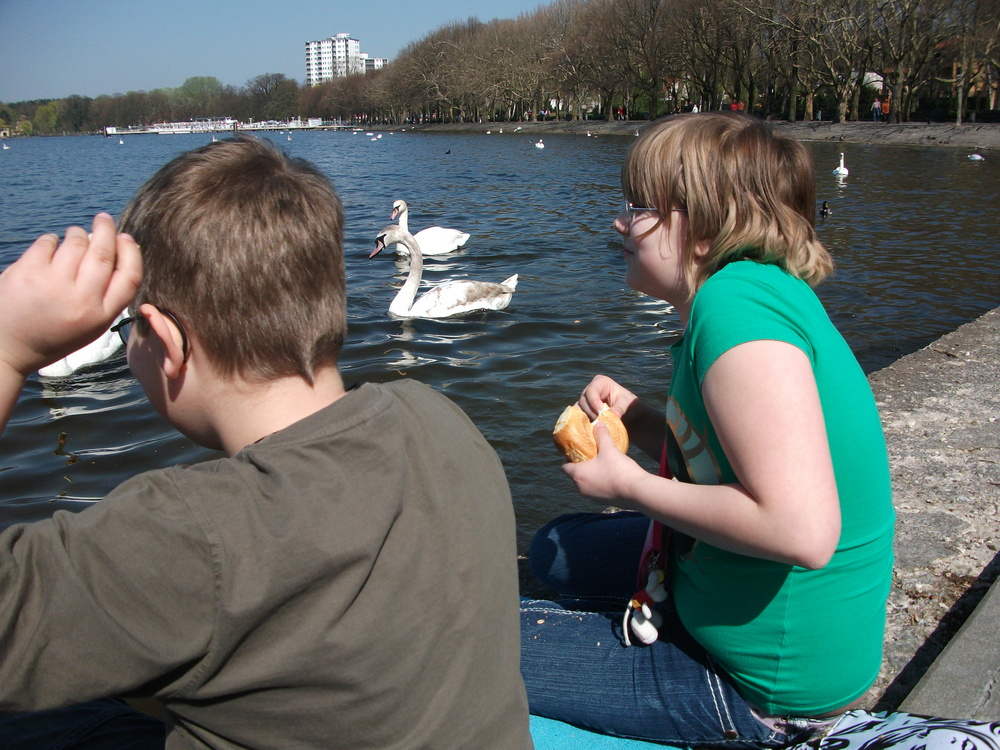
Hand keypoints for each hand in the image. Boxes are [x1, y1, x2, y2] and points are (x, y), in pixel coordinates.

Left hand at [0, 213, 141, 375]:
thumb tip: (116, 247)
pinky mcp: (27, 272)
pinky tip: (49, 250)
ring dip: (77, 234)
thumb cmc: (56, 332)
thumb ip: (107, 294)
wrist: (10, 347)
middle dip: (106, 229)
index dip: (131, 253)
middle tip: (104, 219)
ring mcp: (53, 284)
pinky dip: (52, 241)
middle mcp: (80, 300)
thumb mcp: (92, 325)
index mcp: (100, 316)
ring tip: (74, 238)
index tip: (126, 238)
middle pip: (103, 253)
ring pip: (76, 242)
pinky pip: (48, 242)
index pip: (129, 276)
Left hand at [562, 421, 649, 505]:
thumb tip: (598, 423)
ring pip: (586, 483)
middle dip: (581, 464)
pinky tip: (610, 474)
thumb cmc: (619, 470)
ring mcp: (592, 496)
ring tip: (600, 462)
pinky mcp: (602, 501)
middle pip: (575, 474)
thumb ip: (602, 435)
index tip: (577, 450)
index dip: (568, 458)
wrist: (637, 492)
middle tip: (590, 453)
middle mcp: (581, 488)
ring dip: (590, 474)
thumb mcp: (609, 449)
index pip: (564, 467)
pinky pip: (596, 489)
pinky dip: (599, 482)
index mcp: (578, 475)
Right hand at [579, 374, 664, 461]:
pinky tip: (590, 430)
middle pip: (583, 400)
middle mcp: (590, 390)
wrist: (631, 416)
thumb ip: (620, 408)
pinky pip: (579, 417)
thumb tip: (614, 414)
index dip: (593, 401)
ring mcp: (586, 402)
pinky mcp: (585, 412)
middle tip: (599, 422)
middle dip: (590, 411)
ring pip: (579, 409)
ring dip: (586, 418)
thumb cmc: (630, 406)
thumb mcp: (628, 405)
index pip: (592, 390)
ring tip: (596, 427)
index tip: (600, 412)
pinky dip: (583, 423)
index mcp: (600, 382)